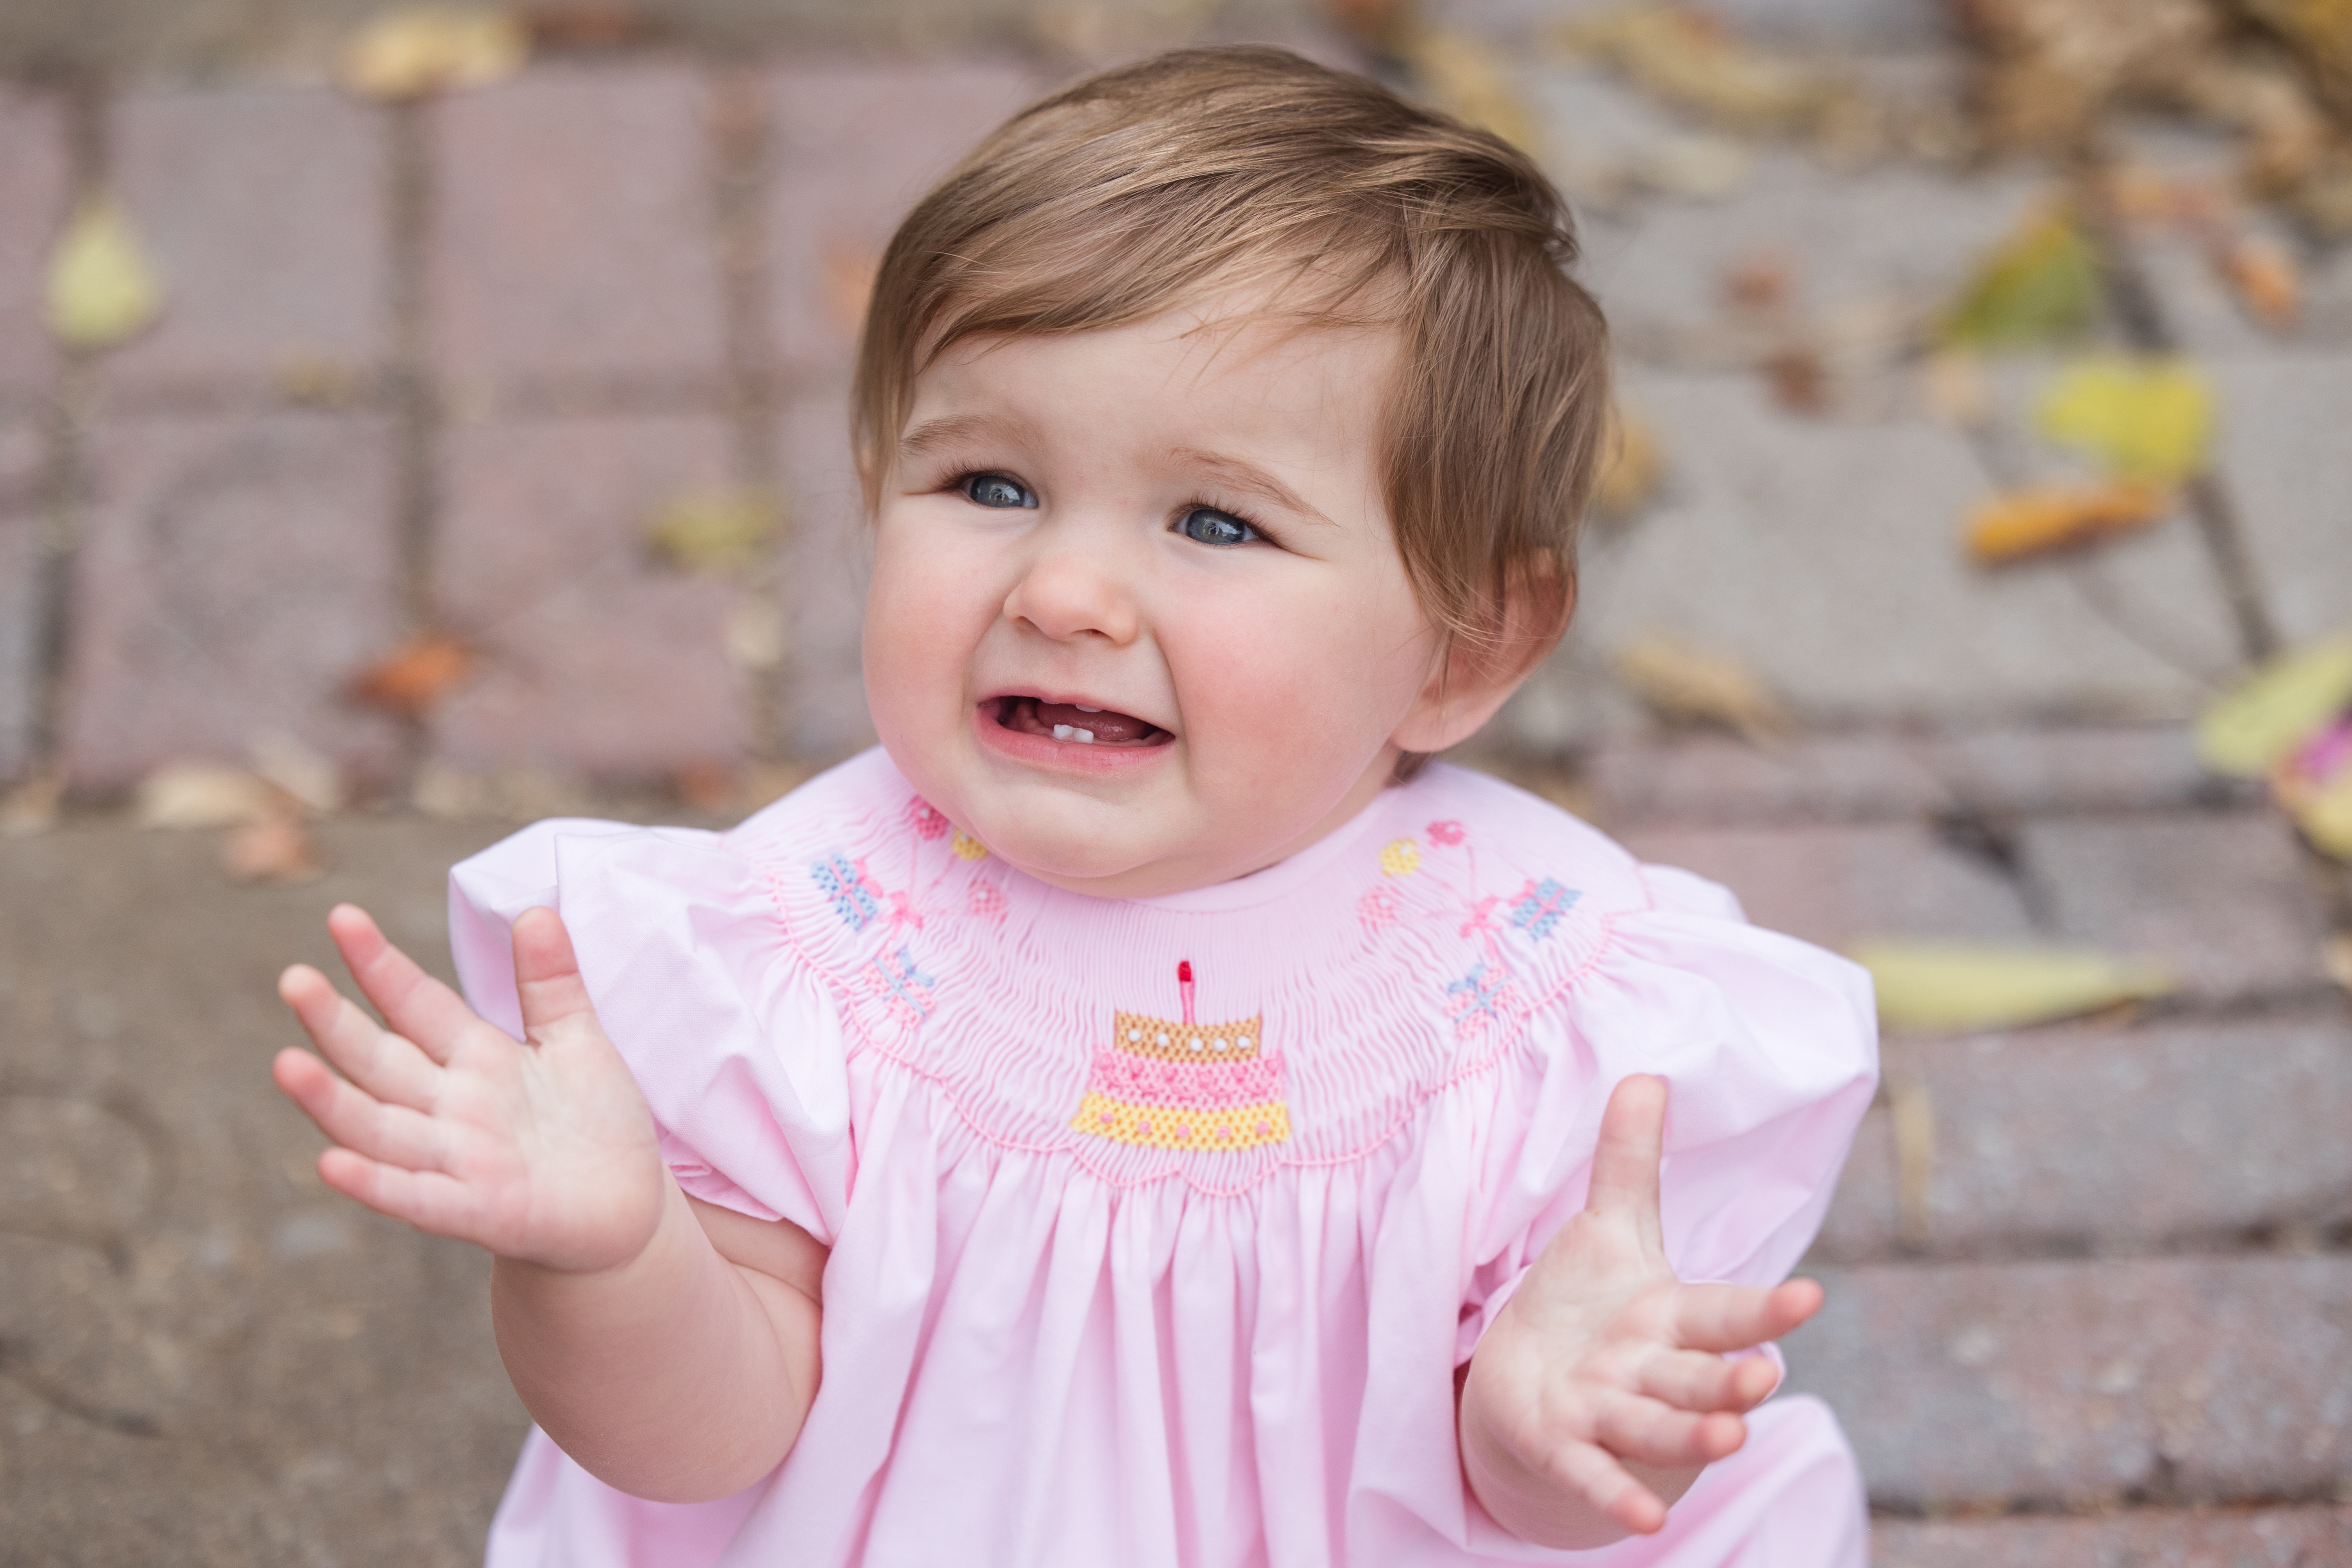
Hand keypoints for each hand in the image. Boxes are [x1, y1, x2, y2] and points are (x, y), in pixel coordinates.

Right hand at [272, 904, 666, 1274]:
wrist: (627, 1207)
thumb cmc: (595, 1122)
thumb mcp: (578, 1041)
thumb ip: (551, 982)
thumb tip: (534, 908)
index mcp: (475, 1058)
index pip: (415, 1004)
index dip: (380, 964)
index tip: (342, 916)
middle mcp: (452, 1108)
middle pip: (380, 1061)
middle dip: (334, 1024)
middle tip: (293, 979)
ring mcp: (458, 1161)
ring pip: (379, 1128)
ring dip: (331, 1102)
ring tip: (285, 1064)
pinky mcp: (478, 1211)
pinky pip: (416, 1197)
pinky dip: (376, 1183)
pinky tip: (331, 1163)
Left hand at [1458, 1074, 1822, 1546]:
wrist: (1531, 1382)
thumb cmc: (1588, 1304)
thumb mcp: (1608, 1228)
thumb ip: (1628, 1161)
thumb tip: (1645, 1073)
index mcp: (1670, 1316)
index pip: (1724, 1312)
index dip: (1764, 1310)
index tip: (1808, 1296)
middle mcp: (1652, 1371)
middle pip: (1699, 1375)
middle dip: (1732, 1381)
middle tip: (1763, 1378)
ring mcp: (1610, 1413)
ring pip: (1657, 1426)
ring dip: (1693, 1437)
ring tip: (1730, 1443)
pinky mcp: (1565, 1446)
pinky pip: (1593, 1474)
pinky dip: (1616, 1496)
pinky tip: (1643, 1526)